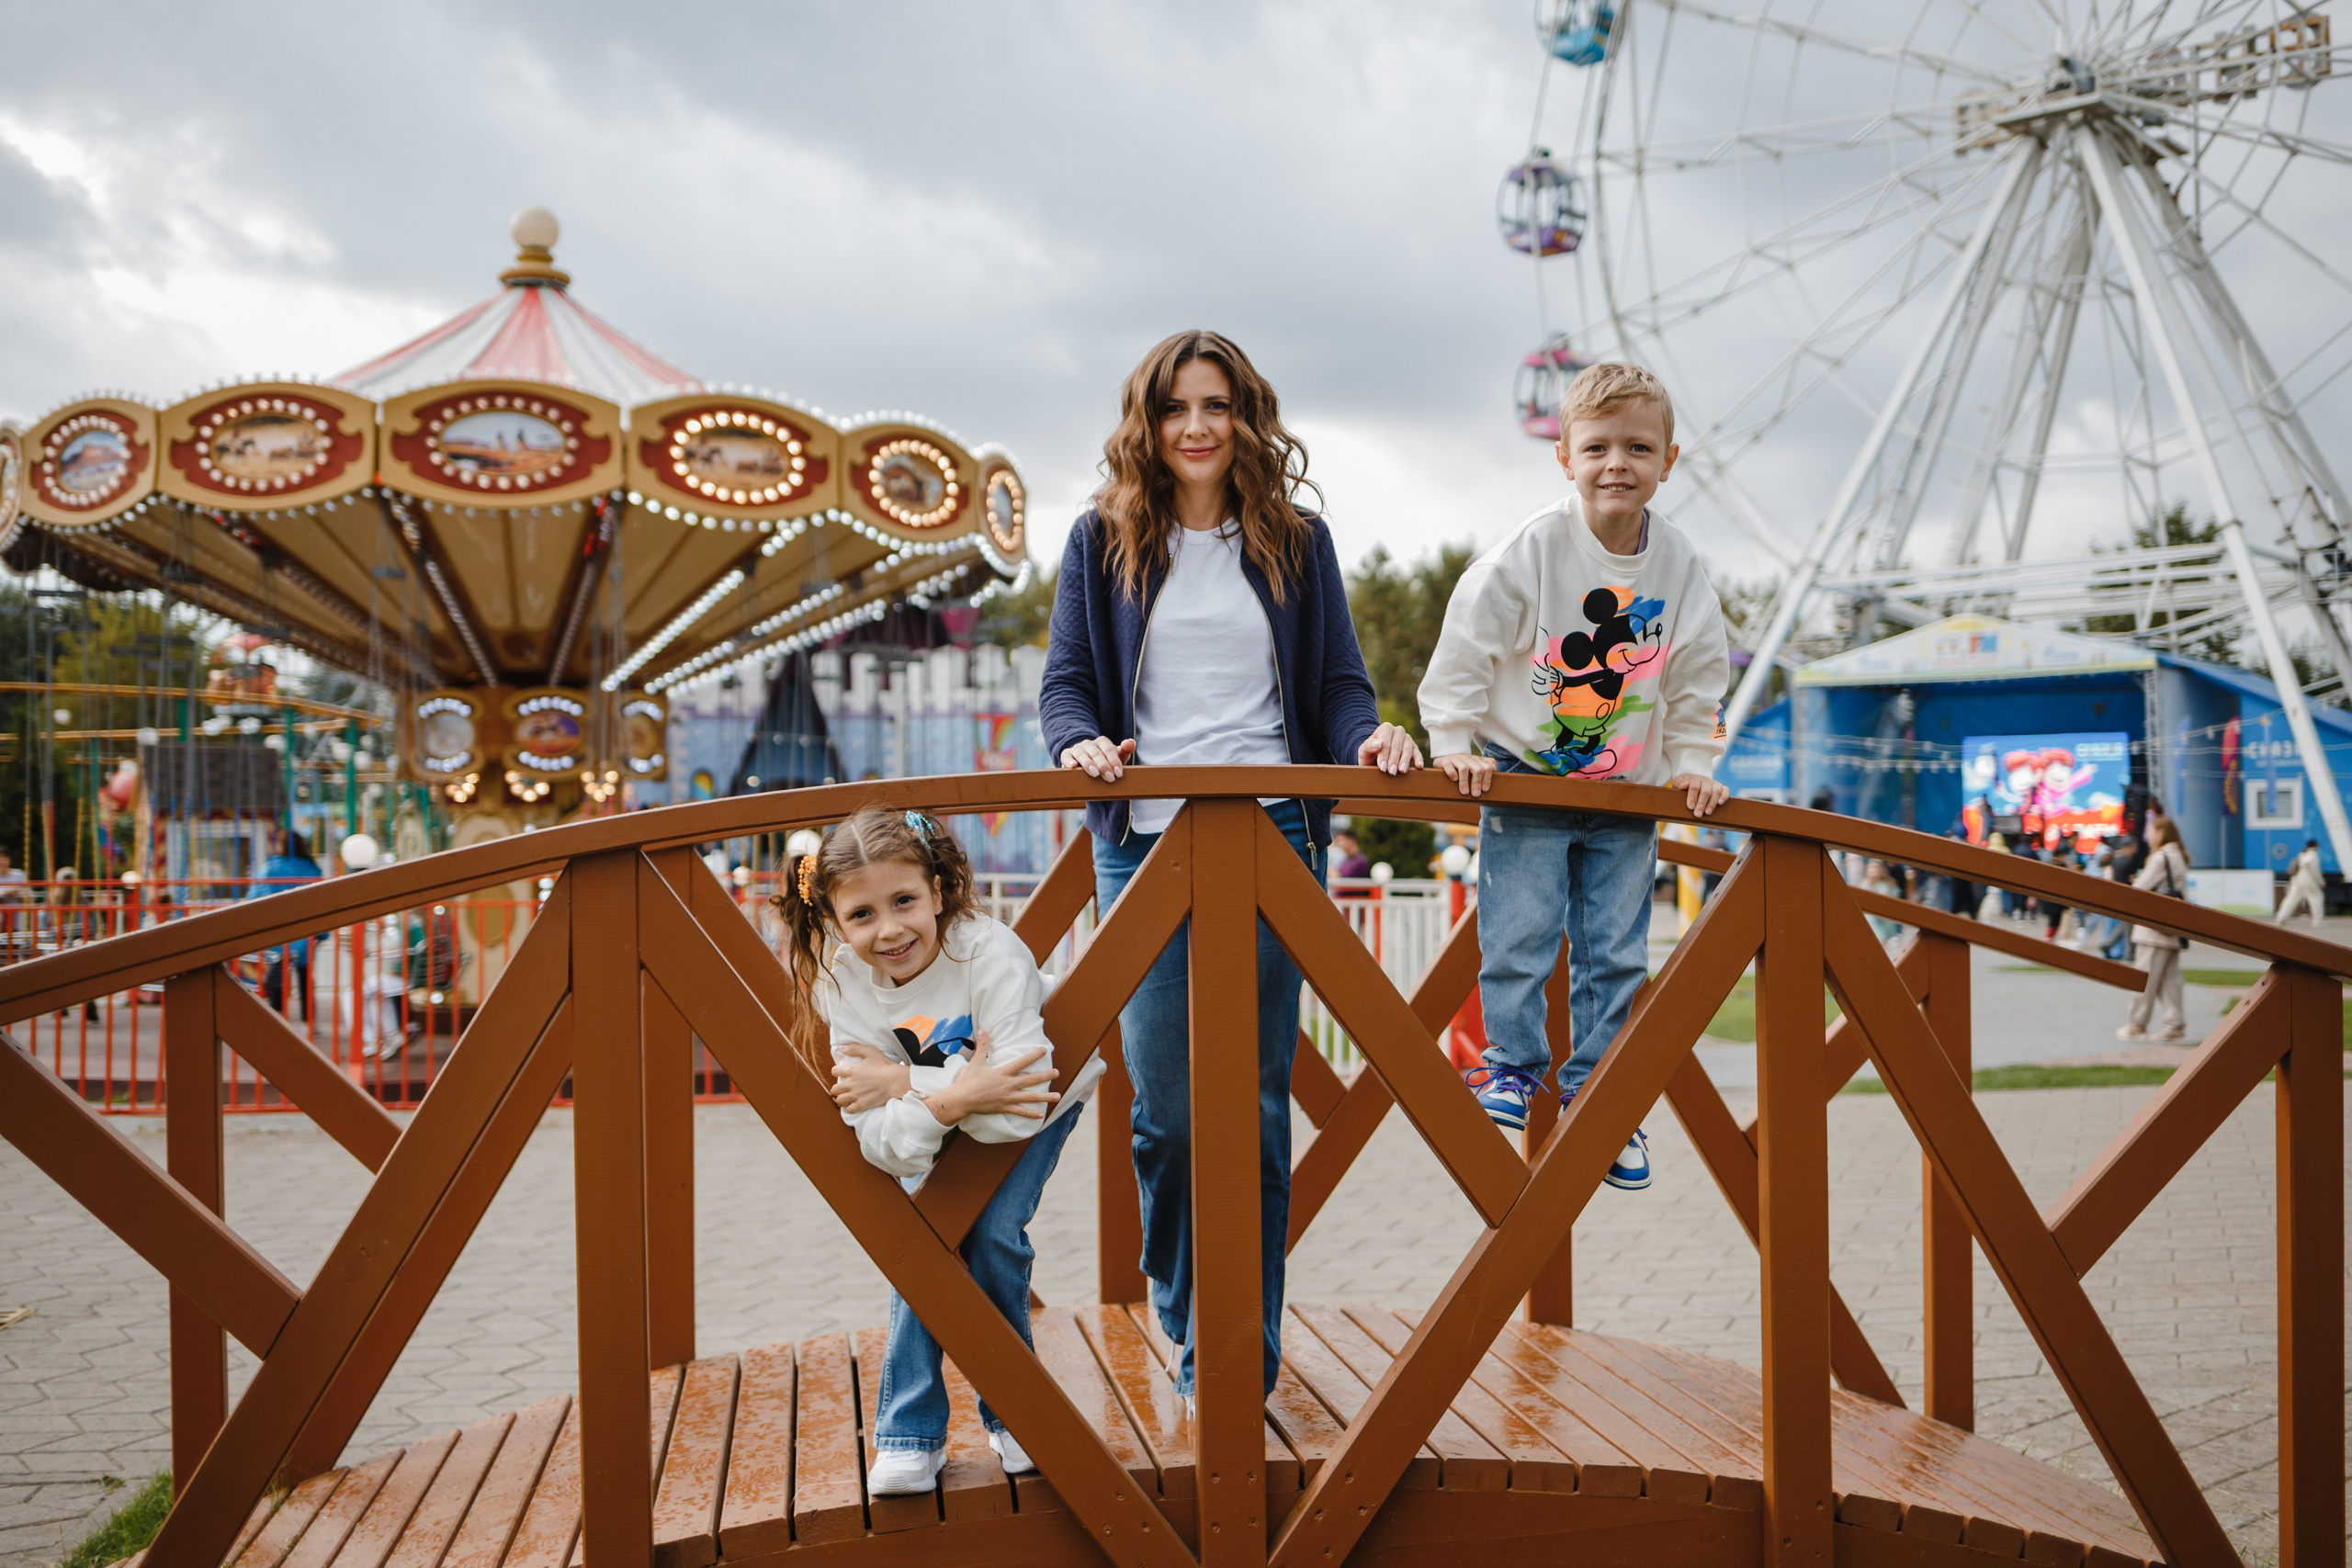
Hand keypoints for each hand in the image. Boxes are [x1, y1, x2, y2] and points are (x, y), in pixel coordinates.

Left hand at [831, 1041, 910, 1114]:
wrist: (895, 1080)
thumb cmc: (884, 1065)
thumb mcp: (870, 1051)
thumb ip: (854, 1048)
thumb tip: (841, 1047)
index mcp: (851, 1070)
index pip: (835, 1071)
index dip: (837, 1071)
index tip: (841, 1073)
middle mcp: (850, 1084)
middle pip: (834, 1089)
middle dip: (837, 1088)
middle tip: (843, 1087)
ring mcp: (856, 1095)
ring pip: (839, 1100)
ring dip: (841, 1098)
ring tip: (846, 1097)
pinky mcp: (862, 1104)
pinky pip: (849, 1110)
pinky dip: (848, 1108)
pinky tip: (851, 1105)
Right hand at [929, 1043, 1057, 1122]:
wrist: (962, 1099)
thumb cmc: (968, 1081)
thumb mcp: (976, 1062)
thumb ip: (982, 1046)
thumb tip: (982, 1030)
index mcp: (1003, 1072)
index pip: (1022, 1062)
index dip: (1033, 1056)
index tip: (1044, 1050)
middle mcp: (1008, 1085)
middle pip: (1031, 1080)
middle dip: (1045, 1076)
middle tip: (1057, 1073)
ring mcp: (1008, 1097)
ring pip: (1030, 1097)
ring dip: (1044, 1097)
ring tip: (1057, 1096)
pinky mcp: (1004, 1108)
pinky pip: (1020, 1111)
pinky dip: (1030, 1114)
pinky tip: (1040, 1115)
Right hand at [1060, 736, 1135, 780]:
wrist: (1087, 767)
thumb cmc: (1105, 763)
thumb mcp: (1116, 758)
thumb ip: (1125, 750)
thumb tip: (1131, 742)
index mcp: (1102, 742)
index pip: (1108, 749)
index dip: (1114, 761)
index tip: (1119, 774)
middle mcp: (1089, 744)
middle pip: (1096, 752)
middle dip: (1103, 766)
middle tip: (1110, 778)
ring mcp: (1077, 749)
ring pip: (1082, 754)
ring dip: (1088, 763)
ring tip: (1094, 774)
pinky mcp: (1066, 755)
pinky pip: (1066, 756)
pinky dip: (1068, 761)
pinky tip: (1073, 767)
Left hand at [1356, 723, 1422, 775]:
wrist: (1375, 760)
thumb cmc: (1369, 755)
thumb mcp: (1364, 751)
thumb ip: (1368, 746)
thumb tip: (1379, 743)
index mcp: (1385, 728)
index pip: (1385, 742)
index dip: (1384, 755)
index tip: (1382, 767)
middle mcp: (1398, 731)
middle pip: (1397, 746)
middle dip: (1394, 760)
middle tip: (1391, 772)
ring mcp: (1407, 738)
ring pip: (1407, 749)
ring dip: (1405, 761)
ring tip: (1402, 771)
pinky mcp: (1414, 747)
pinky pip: (1417, 753)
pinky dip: (1419, 759)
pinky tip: (1419, 767)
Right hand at [1435, 752, 1495, 797]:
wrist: (1443, 759)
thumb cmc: (1461, 767)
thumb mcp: (1475, 766)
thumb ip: (1486, 767)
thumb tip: (1495, 770)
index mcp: (1477, 760)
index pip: (1487, 767)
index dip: (1488, 779)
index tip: (1485, 790)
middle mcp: (1467, 758)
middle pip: (1477, 769)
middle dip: (1477, 783)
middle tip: (1475, 794)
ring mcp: (1456, 759)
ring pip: (1463, 768)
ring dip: (1465, 781)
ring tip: (1464, 792)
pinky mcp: (1445, 761)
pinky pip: (1449, 765)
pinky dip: (1452, 773)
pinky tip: (1454, 779)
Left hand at [1671, 773, 1729, 817]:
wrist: (1694, 781)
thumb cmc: (1684, 785)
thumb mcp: (1677, 782)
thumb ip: (1678, 783)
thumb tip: (1684, 785)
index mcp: (1694, 779)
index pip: (1694, 787)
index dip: (1692, 797)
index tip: (1690, 807)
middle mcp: (1706, 780)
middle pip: (1705, 791)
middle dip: (1701, 804)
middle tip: (1697, 814)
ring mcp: (1714, 784)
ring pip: (1716, 792)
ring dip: (1712, 803)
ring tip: (1707, 813)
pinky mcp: (1721, 787)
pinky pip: (1726, 790)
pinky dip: (1724, 796)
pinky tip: (1720, 803)